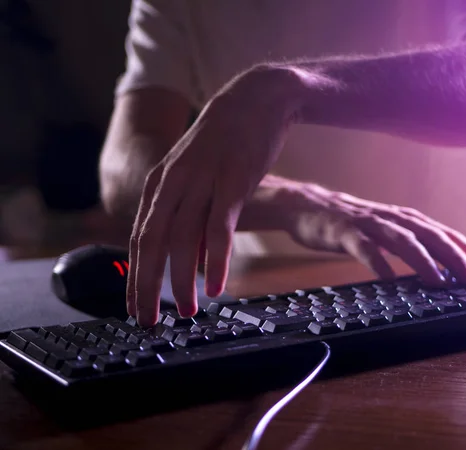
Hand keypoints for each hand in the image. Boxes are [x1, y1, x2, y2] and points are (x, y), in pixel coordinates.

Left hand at [128, 67, 302, 326]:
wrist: (258, 98)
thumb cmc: (228, 140)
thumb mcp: (198, 173)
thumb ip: (190, 210)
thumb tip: (192, 253)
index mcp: (161, 182)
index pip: (140, 238)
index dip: (136, 277)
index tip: (136, 306)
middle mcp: (173, 182)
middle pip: (151, 244)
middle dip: (147, 287)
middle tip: (148, 321)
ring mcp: (201, 180)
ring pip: (182, 240)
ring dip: (181, 281)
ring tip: (185, 312)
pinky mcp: (232, 180)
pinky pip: (218, 228)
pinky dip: (215, 261)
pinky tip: (214, 287)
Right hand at [279, 183, 465, 284]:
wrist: (309, 206)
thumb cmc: (351, 223)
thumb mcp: (386, 230)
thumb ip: (411, 243)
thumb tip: (442, 267)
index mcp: (406, 219)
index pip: (446, 234)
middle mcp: (393, 218)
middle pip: (431, 236)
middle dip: (457, 257)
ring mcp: (369, 224)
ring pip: (402, 240)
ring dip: (424, 261)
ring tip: (440, 281)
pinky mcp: (346, 232)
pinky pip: (365, 248)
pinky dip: (379, 262)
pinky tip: (389, 278)